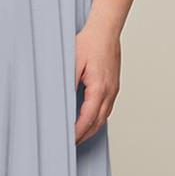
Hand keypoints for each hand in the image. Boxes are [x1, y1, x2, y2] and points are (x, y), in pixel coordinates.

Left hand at [74, 20, 120, 144]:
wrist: (106, 30)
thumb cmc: (89, 43)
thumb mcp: (72, 64)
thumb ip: (68, 85)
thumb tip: (60, 103)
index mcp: (99, 88)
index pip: (87, 118)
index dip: (77, 132)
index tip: (68, 140)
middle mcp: (110, 92)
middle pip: (97, 123)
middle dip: (83, 136)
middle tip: (70, 145)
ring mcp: (114, 90)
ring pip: (103, 117)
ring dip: (91, 129)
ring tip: (77, 137)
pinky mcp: (113, 86)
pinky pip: (106, 108)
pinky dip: (97, 119)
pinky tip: (88, 121)